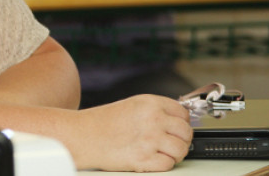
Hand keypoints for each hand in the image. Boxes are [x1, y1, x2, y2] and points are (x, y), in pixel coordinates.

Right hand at [75, 95, 192, 171]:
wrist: (83, 135)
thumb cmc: (103, 122)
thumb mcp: (132, 106)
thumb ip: (155, 111)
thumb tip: (176, 122)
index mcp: (150, 103)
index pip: (183, 114)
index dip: (181, 123)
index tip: (176, 129)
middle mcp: (153, 120)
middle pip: (186, 132)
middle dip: (181, 140)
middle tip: (170, 143)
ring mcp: (149, 140)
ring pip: (181, 150)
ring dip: (175, 154)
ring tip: (162, 152)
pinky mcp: (143, 159)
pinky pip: (168, 164)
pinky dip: (163, 164)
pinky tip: (152, 159)